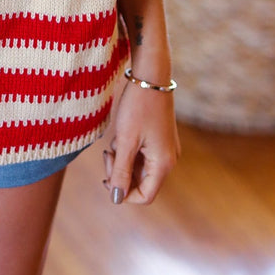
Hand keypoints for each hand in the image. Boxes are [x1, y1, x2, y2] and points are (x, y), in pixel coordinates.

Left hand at [102, 74, 179, 205]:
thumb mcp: (125, 140)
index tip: (106, 177)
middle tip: (107, 153)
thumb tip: (116, 198)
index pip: (145, 196)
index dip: (124, 193)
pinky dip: (129, 150)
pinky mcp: (160, 138)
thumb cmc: (138, 106)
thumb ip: (120, 171)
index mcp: (163, 163)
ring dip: (123, 160)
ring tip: (115, 139)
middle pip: (142, 182)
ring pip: (140, 168)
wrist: (150, 75)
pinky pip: (142, 155)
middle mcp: (168, 159)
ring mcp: (165, 148)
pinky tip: (122, 134)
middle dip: (121, 173)